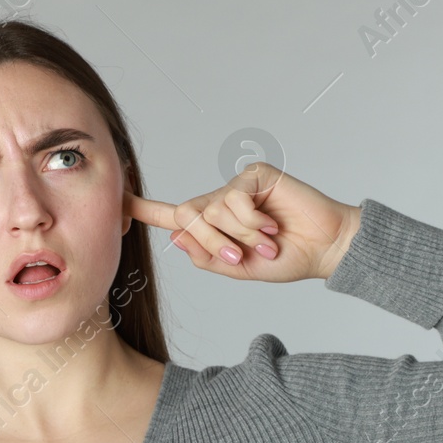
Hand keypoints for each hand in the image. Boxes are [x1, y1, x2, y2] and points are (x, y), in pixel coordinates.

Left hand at [124, 162, 361, 282]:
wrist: (324, 250)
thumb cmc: (286, 259)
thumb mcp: (239, 267)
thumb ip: (206, 255)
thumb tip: (174, 234)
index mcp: (212, 226)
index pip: (172, 216)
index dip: (144, 210)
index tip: (117, 202)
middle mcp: (220, 203)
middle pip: (186, 215)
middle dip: (209, 241)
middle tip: (238, 255)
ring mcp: (236, 187)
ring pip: (211, 210)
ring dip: (239, 235)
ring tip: (266, 243)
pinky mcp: (255, 175)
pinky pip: (234, 199)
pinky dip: (251, 221)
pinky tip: (272, 227)